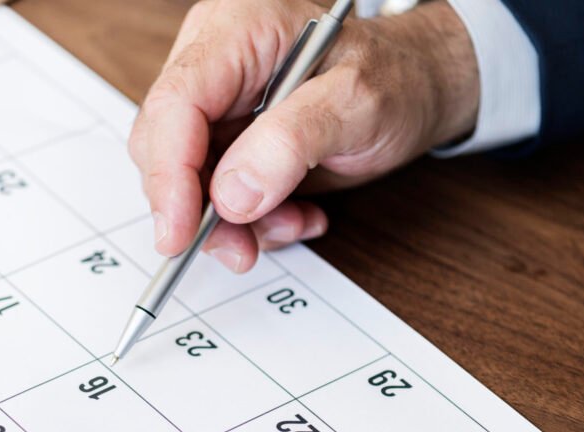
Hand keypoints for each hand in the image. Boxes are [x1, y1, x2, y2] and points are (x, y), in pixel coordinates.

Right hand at [129, 0, 479, 271]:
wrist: (417, 86)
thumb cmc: (395, 76)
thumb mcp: (357, 102)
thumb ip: (292, 142)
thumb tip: (231, 196)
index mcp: (235, 31)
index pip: (174, 105)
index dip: (168, 175)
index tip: (179, 234)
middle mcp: (214, 64)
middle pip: (166, 148)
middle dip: (199, 209)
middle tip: (241, 248)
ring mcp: (218, 107)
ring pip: (187, 183)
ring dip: (234, 224)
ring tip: (292, 223)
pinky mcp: (228, 143)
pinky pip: (216, 197)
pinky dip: (252, 222)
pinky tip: (296, 214)